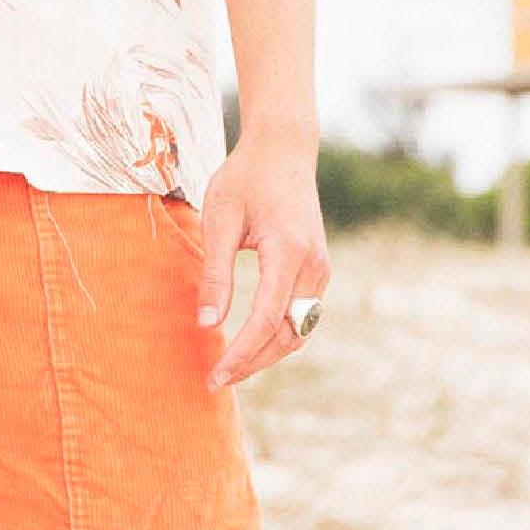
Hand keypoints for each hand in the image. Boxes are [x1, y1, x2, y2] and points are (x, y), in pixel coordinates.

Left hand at [195, 128, 329, 390]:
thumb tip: (208, 324)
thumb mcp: (220, 219)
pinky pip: (302, 314)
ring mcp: (320, 268)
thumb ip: (216, 273)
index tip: (214, 375)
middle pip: (287, 334)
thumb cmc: (245, 178)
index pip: (266, 319)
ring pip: (298, 329)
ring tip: (230, 367)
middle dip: (252, 362)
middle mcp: (313, 265)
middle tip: (216, 380)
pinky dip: (278, 334)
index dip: (240, 353)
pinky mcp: (317, 268)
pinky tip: (250, 342)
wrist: (282, 149)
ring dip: (267, 353)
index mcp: (289, 251)